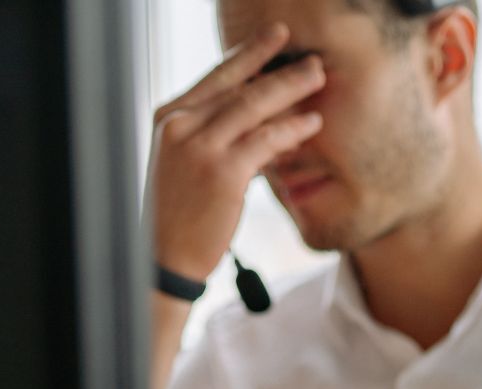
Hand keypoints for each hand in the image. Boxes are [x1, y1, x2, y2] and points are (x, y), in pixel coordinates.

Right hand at [147, 22, 325, 281]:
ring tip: (318, 78)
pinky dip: (291, 129)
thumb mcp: (189, 164)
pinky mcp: (222, 172)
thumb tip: (265, 122)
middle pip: (239, 87)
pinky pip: (265, 140)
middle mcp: (180, 126)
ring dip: (291, 89)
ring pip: (254, 106)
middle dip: (280, 70)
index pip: (216, 78)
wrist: (163, 258)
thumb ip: (219, 138)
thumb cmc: (178, 215)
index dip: (250, 55)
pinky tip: (311, 123)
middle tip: (312, 61)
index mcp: (169, 119)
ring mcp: (200, 147)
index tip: (277, 37)